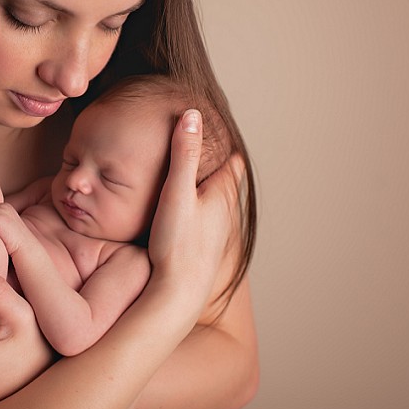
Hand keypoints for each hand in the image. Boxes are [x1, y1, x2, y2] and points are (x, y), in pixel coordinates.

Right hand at [149, 110, 243, 298]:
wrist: (177, 294)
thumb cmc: (178, 243)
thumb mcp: (177, 192)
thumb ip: (183, 154)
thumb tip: (192, 114)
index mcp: (221, 195)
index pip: (231, 163)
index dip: (225, 145)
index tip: (219, 128)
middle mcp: (223, 214)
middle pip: (225, 183)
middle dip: (218, 165)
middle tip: (210, 147)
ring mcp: (214, 234)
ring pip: (215, 204)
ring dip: (208, 189)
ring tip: (198, 176)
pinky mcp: (201, 249)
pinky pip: (203, 220)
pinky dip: (198, 208)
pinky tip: (185, 214)